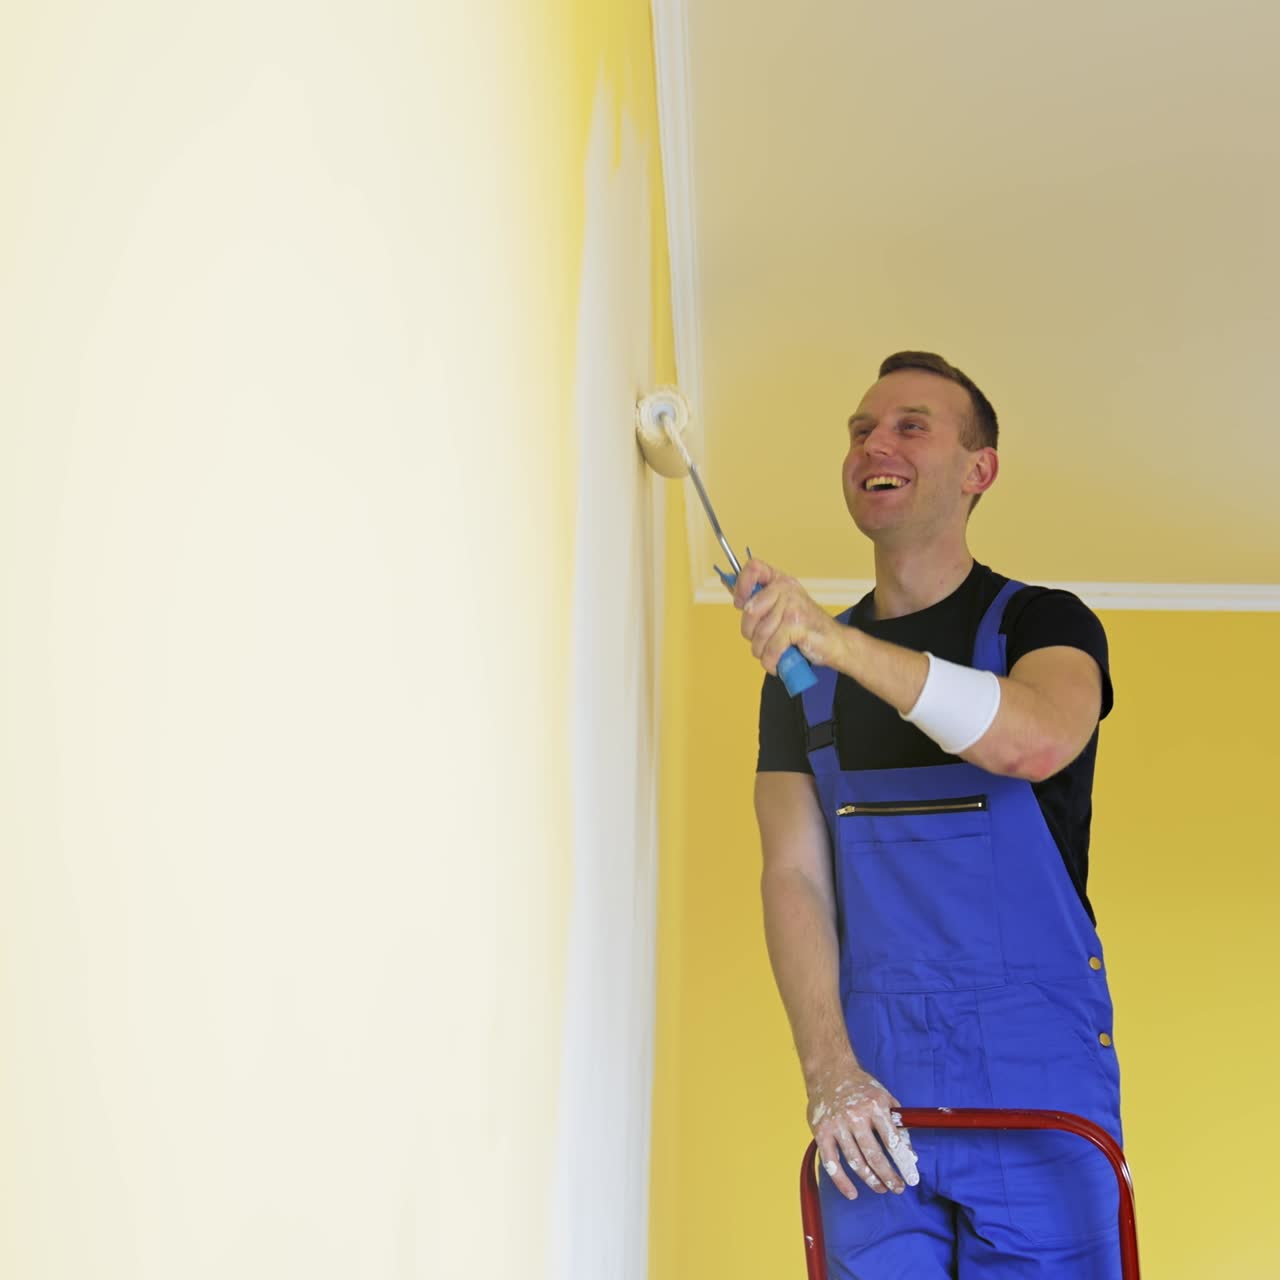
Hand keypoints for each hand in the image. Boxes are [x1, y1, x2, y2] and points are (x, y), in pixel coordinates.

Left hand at [732, 557, 842, 673]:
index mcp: (780, 581)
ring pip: (760, 633)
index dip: (741, 586)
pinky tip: (775, 663)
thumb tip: (727, 583)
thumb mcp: (781, 608)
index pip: (754, 567)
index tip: (741, 604)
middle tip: (760, 642)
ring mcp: (794, 606)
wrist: (835, 643)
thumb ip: (758, 599)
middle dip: (750, 633)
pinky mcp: (798, 625)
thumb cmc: (806, 628)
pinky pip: (772, 647)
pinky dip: (771, 660)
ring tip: (770, 655)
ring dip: (761, 651)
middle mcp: (787, 589)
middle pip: (750, 610)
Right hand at [806, 1061, 919, 1199]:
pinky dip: (841, 1181)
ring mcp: (837, 1124)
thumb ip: (898, 1125)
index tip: (912, 1180)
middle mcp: (855, 1115)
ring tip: (881, 1188)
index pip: (893, 1141)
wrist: (829, 1072)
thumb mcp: (884, 1099)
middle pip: (875, 1155)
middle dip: (889, 1176)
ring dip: (870, 1180)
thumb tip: (911, 1156)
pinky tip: (852, 1193)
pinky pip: (831, 1162)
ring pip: (855, 1161)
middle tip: (898, 1188)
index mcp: (874, 1105)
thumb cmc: (861, 1088)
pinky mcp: (821, 1132)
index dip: (904, 1163)